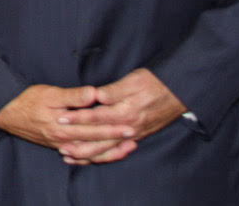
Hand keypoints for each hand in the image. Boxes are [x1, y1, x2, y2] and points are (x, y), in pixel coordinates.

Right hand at [0, 84, 136, 163]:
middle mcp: (63, 140)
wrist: (4, 112)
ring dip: (108, 152)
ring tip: (124, 149)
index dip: (112, 128)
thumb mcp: (49, 93)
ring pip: (89, 154)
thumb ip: (73, 96)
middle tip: (133, 137)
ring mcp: (59, 145)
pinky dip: (92, 157)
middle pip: (95, 143)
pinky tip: (101, 155)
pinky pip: (79, 156)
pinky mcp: (56, 146)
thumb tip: (94, 94)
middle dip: (115, 141)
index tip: (129, 125)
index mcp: (63, 127)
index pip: (94, 129)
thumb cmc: (26, 100)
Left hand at [58, 68, 186, 161]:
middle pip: (101, 139)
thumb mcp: (133, 80)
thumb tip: (96, 95)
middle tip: (60, 146)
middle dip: (79, 143)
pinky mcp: (137, 136)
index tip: (62, 117)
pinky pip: (117, 151)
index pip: (97, 117)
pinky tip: (91, 158)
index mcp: (126, 111)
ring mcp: (134, 134)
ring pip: (108, 149)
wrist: (178, 92)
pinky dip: (103, 156)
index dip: (79, 117)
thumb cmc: (154, 82)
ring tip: (70, 156)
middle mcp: (130, 127)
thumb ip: (114, 90)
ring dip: (88, 155)